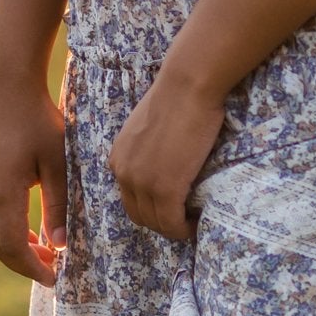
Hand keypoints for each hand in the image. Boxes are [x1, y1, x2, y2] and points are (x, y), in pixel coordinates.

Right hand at [0, 78, 68, 284]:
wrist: (10, 87)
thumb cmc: (39, 121)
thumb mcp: (57, 163)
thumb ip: (59, 205)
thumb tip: (61, 245)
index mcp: (2, 192)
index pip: (13, 246)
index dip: (33, 267)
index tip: (55, 279)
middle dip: (23, 264)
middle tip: (52, 270)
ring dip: (14, 248)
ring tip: (44, 253)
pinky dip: (7, 231)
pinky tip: (30, 230)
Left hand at [108, 67, 226, 241]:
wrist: (188, 84)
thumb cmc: (177, 96)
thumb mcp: (149, 127)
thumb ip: (148, 149)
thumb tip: (166, 162)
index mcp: (118, 158)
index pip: (129, 198)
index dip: (151, 208)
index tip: (173, 208)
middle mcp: (123, 172)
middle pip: (139, 215)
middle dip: (161, 223)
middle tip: (184, 220)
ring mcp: (142, 182)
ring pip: (156, 223)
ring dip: (175, 229)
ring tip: (194, 223)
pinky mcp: (165, 188)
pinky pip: (172, 223)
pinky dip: (184, 230)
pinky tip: (197, 223)